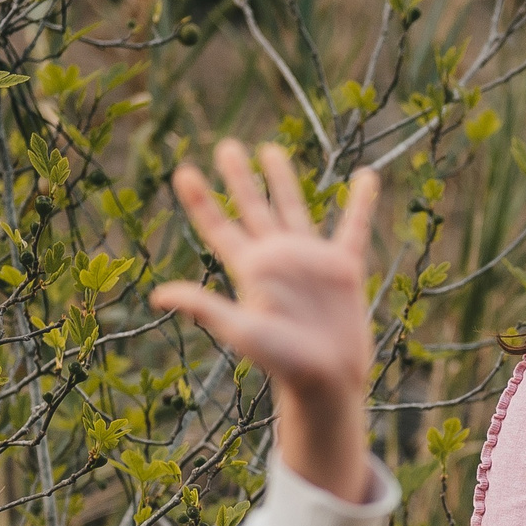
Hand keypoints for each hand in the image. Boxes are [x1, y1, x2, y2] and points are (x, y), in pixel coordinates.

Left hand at [151, 140, 380, 502]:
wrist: (327, 380)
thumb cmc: (282, 362)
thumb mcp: (241, 330)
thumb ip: (205, 306)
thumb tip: (159, 294)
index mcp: (250, 269)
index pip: (219, 227)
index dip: (201, 201)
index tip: (184, 172)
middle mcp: (277, 258)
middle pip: (253, 207)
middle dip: (239, 177)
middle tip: (226, 145)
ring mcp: (310, 259)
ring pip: (294, 208)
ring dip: (283, 178)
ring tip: (271, 149)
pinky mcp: (343, 267)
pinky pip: (353, 227)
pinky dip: (360, 202)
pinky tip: (366, 176)